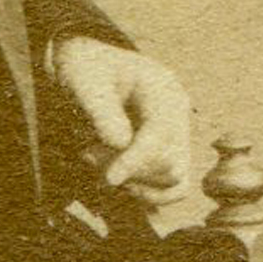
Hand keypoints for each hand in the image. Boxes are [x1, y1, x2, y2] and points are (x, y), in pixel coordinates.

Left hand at [51, 36, 191, 206]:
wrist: (88, 67)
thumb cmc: (85, 69)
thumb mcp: (83, 79)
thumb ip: (101, 110)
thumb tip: (120, 144)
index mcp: (163, 89)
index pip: (161, 133)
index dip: (137, 160)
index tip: (109, 180)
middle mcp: (179, 113)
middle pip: (171, 162)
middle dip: (127, 169)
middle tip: (88, 153)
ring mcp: (178, 134)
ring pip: (173, 180)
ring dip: (133, 181)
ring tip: (96, 159)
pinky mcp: (171, 153)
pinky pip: (175, 188)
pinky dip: (148, 193)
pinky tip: (117, 180)